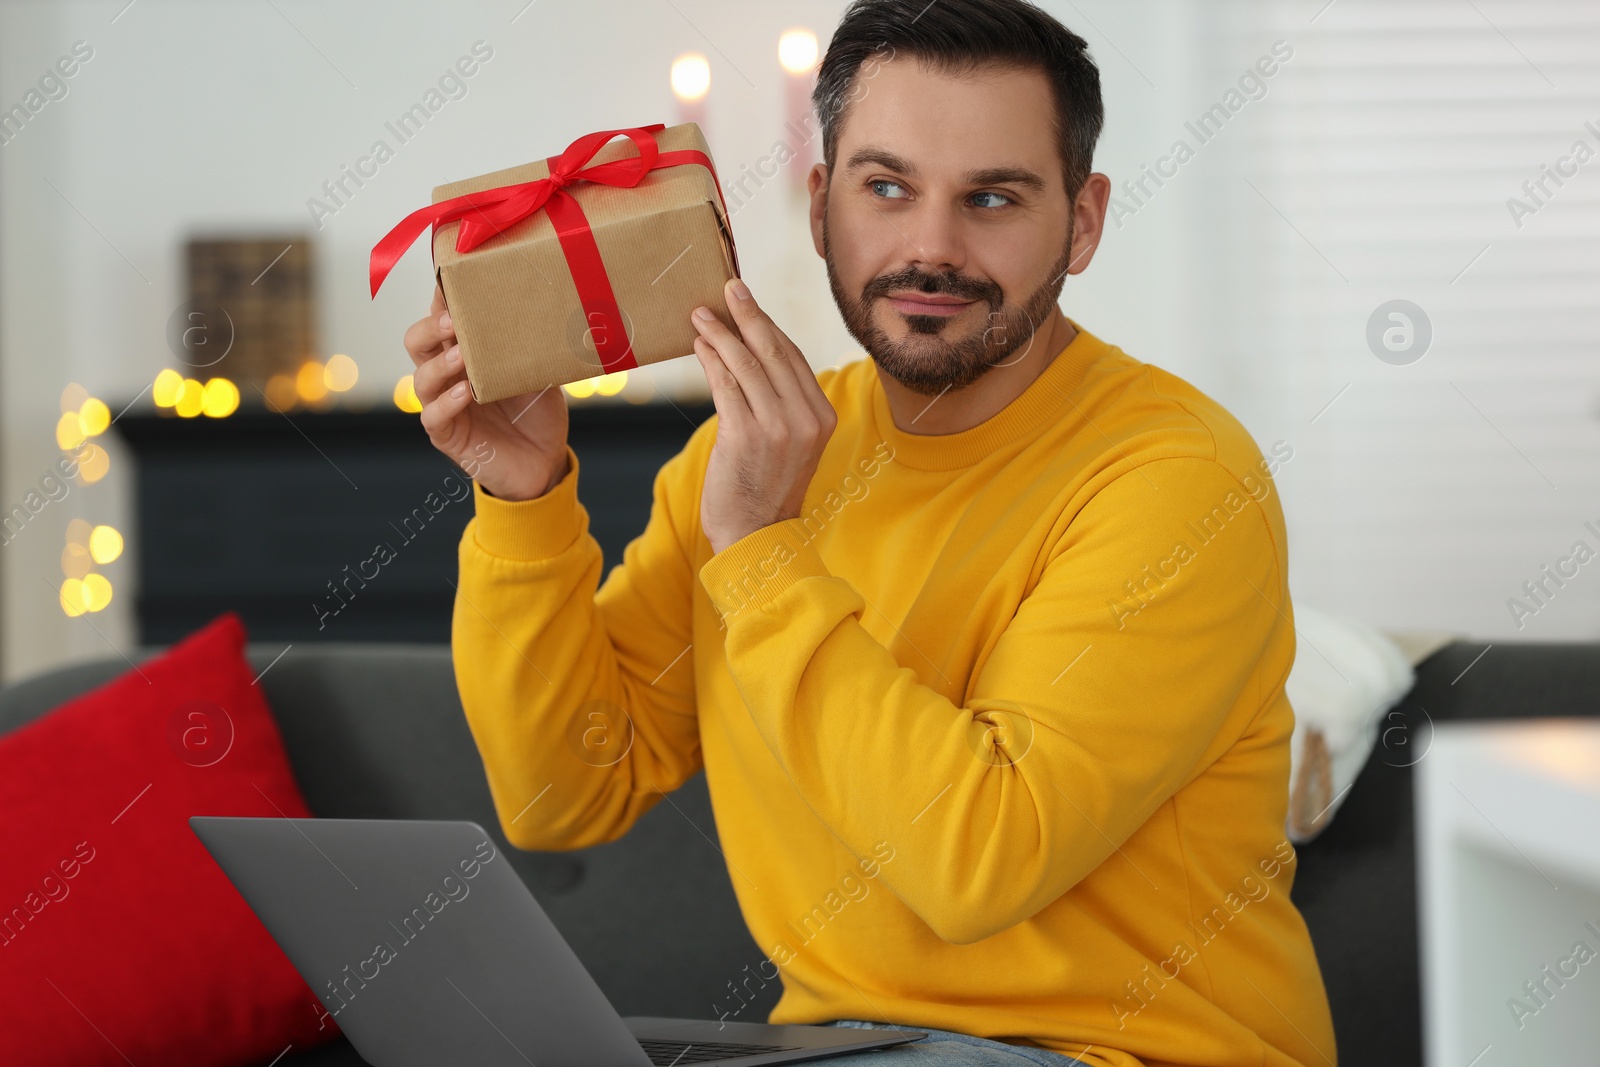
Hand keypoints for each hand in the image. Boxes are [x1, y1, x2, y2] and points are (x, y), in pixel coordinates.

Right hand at [404, 282, 570, 500]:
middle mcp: (448, 375)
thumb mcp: (539, 373)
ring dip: (440, 363)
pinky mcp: (447, 436)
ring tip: (461, 356)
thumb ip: (532, 347)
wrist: (545, 463)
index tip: (453, 280)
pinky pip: (433, 416)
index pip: (442, 319)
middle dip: (430, 328)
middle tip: (452, 321)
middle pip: (417, 342)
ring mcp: (444, 405)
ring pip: (420, 377)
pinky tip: (466, 393)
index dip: (443, 299)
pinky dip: (447, 402)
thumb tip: (550, 309)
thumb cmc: (537, 414)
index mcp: (465, 354)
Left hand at [691, 278, 836, 554]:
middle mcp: (806, 419)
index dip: (768, 325)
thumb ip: (781, 403)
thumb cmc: (765, 487)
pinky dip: (710, 360)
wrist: (755, 536)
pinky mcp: (745, 436)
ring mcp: (778, 428)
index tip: (748, 302)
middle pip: (773, 352)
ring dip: (720, 333)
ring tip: (701, 315)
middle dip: (747, 315)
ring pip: (746, 364)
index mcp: (822, 417)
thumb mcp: (789, 443)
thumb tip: (752, 353)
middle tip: (728, 288)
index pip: (793, 358)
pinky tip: (699, 346)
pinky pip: (725, 385)